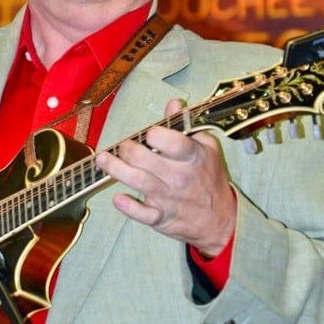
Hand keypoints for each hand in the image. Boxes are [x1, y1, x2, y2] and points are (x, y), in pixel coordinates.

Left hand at [96, 99, 236, 255]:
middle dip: (127, 149)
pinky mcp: (161, 218)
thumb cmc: (210, 178)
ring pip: (138, 182)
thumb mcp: (206, 148)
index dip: (154, 134)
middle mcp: (179, 177)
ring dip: (116, 169)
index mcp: (192, 156)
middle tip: (122, 146)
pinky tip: (117, 198)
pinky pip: (143, 214)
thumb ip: (186, 126)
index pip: (170, 140)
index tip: (148, 133)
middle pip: (144, 159)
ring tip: (102, 159)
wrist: (221, 219)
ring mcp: (169, 198)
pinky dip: (129, 207)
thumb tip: (173, 103)